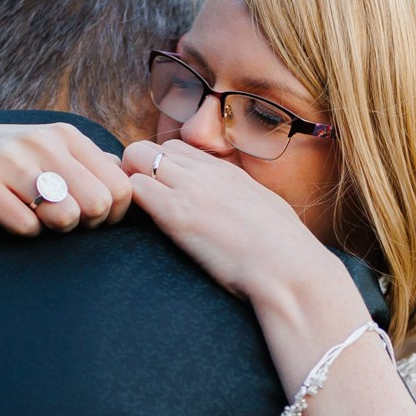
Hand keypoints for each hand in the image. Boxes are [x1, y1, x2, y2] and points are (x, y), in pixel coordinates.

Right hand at [0, 122, 133, 236]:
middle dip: (85, 225)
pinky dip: (19, 231)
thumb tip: (126, 181)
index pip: (120, 185)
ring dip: (52, 229)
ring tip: (31, 217)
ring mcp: (11, 162)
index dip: (111, 214)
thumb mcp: (42, 149)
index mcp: (64, 134)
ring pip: (66, 216)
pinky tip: (4, 217)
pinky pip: (25, 228)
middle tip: (58, 222)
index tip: (87, 217)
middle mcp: (42, 143)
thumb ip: (84, 163)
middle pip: (99, 205)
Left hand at [122, 140, 358, 308]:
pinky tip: (133, 228)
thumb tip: (241, 212)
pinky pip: (134, 188)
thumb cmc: (286, 252)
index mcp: (226, 172)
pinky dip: (125, 203)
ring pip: (134, 158)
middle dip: (134, 172)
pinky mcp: (177, 213)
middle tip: (135, 207)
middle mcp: (206, 171)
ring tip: (131, 218)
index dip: (159, 170)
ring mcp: (190, 187)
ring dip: (125, 185)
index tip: (157, 196)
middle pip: (149, 147)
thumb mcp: (265, 211)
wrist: (290, 268)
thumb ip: (243, 203)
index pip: (176, 150)